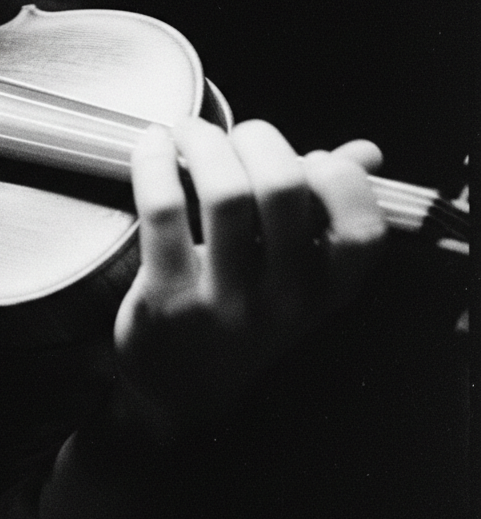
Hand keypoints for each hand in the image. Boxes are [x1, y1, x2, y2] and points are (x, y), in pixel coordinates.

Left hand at [113, 117, 386, 436]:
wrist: (180, 388)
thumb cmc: (241, 315)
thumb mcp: (294, 278)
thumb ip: (328, 215)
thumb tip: (366, 152)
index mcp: (324, 294)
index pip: (361, 229)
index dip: (337, 177)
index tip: (305, 158)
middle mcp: (281, 302)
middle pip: (283, 189)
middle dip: (257, 138)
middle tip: (234, 132)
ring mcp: (223, 303)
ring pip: (225, 194)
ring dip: (203, 141)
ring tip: (187, 129)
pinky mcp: (166, 298)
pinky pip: (164, 210)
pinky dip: (155, 163)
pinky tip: (152, 144)